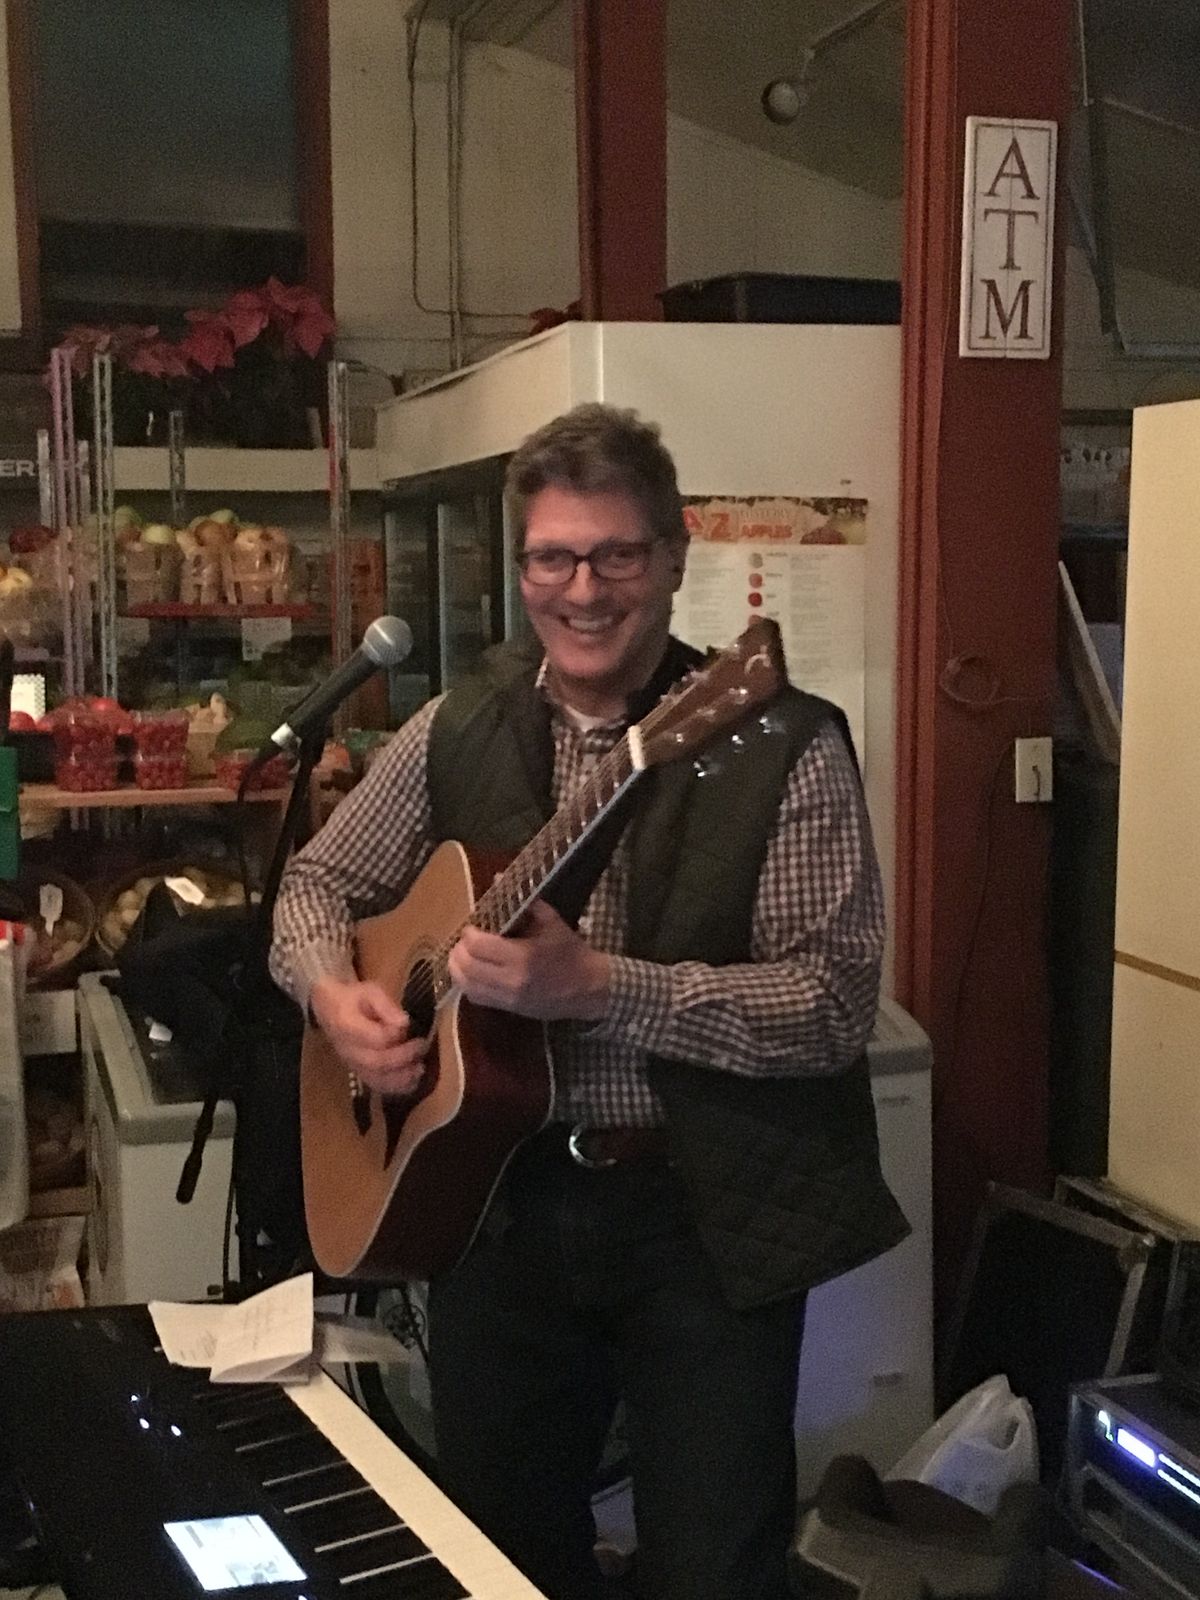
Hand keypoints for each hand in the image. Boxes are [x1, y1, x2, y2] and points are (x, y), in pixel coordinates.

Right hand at [309, 976, 429, 1095]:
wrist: (328, 1009)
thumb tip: (405, 1023)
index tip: (410, 1026)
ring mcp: (352, 1064)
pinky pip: (376, 1085)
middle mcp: (348, 1050)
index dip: (395, 1036)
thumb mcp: (369, 991)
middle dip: (403, 1058)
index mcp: (347, 1026)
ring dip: (401, 1078)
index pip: (375, 1038)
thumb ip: (386, 1006)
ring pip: (376, 1079)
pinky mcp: (358, 1072)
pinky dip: (395, 1087)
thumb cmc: (352, 998)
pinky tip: (412, 1082)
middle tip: (422, 1048)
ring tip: (420, 1070)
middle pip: (377, 1062)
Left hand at [448, 900, 610, 1021]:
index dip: (469, 934)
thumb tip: (496, 878)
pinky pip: (476, 998)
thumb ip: (522, 902)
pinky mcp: (509, 1009)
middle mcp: (512, 980)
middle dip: (459, 950)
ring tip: (460, 955)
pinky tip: (470, 973)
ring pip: (467, 986)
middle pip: (468, 967)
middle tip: (463, 940)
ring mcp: (509, 998)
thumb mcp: (551, 921)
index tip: (471, 926)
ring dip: (457, 969)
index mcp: (523, 956)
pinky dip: (467, 984)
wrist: (589, 987)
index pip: (479, 946)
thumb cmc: (570, 951)